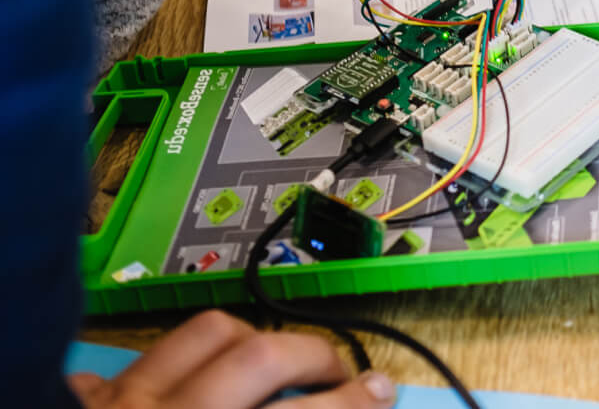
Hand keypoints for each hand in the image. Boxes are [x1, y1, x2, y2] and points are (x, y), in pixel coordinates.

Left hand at [68, 310, 393, 407]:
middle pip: (260, 356)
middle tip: (343, 379)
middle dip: (314, 358)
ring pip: (203, 336)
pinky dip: (153, 375)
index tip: (382, 397)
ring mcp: (116, 407)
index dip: (349, 404)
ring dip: (251, 341)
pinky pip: (121, 367)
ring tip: (278, 359)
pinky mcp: (77, 408)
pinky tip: (166, 395)